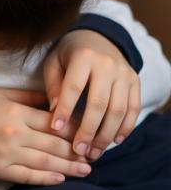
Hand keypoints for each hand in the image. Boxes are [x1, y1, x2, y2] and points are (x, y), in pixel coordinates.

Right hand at [0, 88, 91, 184]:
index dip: (73, 128)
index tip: (88, 132)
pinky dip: (46, 178)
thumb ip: (26, 96)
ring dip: (69, 167)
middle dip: (77, 150)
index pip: (52, 122)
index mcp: (15, 113)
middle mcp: (14, 133)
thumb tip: (52, 98)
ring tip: (86, 170)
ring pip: (46, 161)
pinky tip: (61, 180)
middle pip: (54, 143)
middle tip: (95, 154)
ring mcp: (7, 154)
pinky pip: (27, 176)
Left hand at [43, 30, 140, 161]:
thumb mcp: (54, 62)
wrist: (98, 38)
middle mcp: (107, 65)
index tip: (55, 128)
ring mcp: (125, 74)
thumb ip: (53, 84)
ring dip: (106, 135)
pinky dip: (125, 128)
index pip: (73, 87)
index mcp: (83, 56)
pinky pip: (133, 109)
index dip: (64, 109)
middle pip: (99, 103)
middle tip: (78, 149)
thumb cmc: (69, 54)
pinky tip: (114, 141)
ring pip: (118, 110)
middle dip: (88, 130)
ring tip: (93, 152)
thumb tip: (54, 111)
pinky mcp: (136, 82)